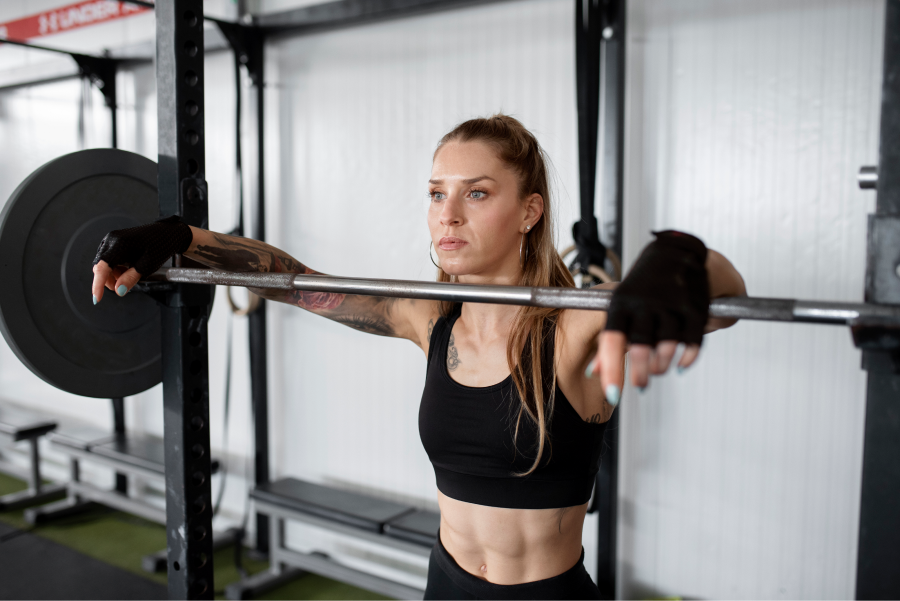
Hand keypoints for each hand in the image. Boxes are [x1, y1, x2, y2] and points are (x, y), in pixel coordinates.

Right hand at [91, 215, 192, 303]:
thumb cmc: (160, 246)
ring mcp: (111, 239)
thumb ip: (131, 278)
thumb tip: (118, 290)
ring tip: (129, 273)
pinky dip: (115, 267)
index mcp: (119, 244)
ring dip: (113, 274)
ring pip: (104, 264)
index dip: (98, 284)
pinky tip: (127, 268)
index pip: (102, 267)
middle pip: (101, 267)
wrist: (166, 234)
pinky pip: (108, 258)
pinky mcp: (113, 241)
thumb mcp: (147, 266)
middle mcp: (111, 240)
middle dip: (110, 279)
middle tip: (123, 285)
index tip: (97, 298)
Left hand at [587, 231, 709, 403]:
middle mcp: (645, 303)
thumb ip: (607, 341)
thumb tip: (592, 372)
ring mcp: (671, 303)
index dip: (610, 369)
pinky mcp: (695, 306)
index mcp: (621, 303)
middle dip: (639, 373)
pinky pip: (693, 340)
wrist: (677, 252)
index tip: (612, 395)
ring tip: (658, 370)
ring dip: (661, 364)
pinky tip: (680, 364)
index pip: (612, 339)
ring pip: (667, 345)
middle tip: (640, 386)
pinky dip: (687, 357)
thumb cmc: (643, 287)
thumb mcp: (621, 308)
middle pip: (640, 345)